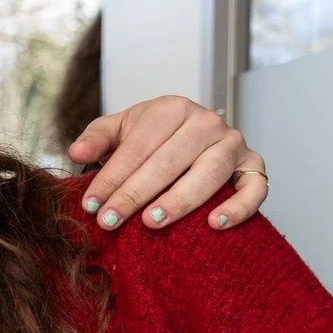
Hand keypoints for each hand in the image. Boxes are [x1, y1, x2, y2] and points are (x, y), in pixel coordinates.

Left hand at [68, 96, 269, 232]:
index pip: (138, 146)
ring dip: (180, 201)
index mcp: (172, 108)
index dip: (112, 177)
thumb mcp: (118, 130)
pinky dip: (240, 206)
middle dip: (135, 194)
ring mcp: (234, 143)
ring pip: (210, 173)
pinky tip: (214, 224)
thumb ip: (96, 139)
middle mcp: (207, 122)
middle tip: (110, 221)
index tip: (91, 205)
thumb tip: (76, 152)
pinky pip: (255, 187)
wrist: (186, 137)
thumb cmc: (149, 137)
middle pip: (169, 162)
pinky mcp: (253, 165)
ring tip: (152, 222)